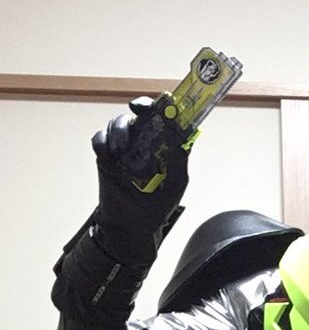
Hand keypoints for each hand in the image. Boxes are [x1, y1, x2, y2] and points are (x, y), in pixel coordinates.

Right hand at [92, 96, 189, 244]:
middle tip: (137, 110)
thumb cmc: (157, 205)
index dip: (163, 106)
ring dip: (120, 130)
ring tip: (122, 150)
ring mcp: (123, 147)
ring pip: (118, 123)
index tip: (163, 103)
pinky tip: (110, 155)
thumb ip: (180, 156)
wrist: (133, 225)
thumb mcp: (177, 181)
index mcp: (161, 144)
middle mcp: (142, 141)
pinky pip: (100, 139)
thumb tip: (186, 132)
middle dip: (139, 106)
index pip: (162, 117)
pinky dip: (103, 142)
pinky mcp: (105, 156)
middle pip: (139, 113)